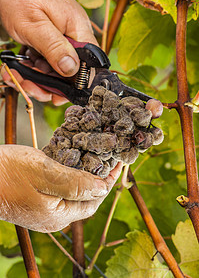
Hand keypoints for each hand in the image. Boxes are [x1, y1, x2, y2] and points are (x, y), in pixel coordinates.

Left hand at [0, 0, 97, 104]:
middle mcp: (72, 35)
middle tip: (28, 87)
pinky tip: (17, 67)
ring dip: (35, 76)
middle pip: (68, 71)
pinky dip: (30, 66)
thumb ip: (54, 47)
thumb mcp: (34, 25)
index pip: (88, 66)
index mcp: (77, 30)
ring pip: (54, 67)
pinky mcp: (48, 37)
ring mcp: (60, 36)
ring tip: (16, 76)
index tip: (56, 96)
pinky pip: (44, 58)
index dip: (74, 85)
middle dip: (48, 84)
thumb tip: (72, 70)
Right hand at [0, 145, 121, 231]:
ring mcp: (43, 208)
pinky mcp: (35, 198)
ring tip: (93, 154)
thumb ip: (76, 184)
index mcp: (58, 215)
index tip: (119, 162)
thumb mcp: (45, 174)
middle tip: (108, 156)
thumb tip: (103, 188)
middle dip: (98, 176)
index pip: (93, 199)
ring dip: (84, 172)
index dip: (108, 180)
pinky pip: (58, 187)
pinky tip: (70, 158)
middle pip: (84, 196)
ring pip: (72, 190)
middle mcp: (53, 216)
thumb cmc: (7, 173)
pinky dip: (68, 172)